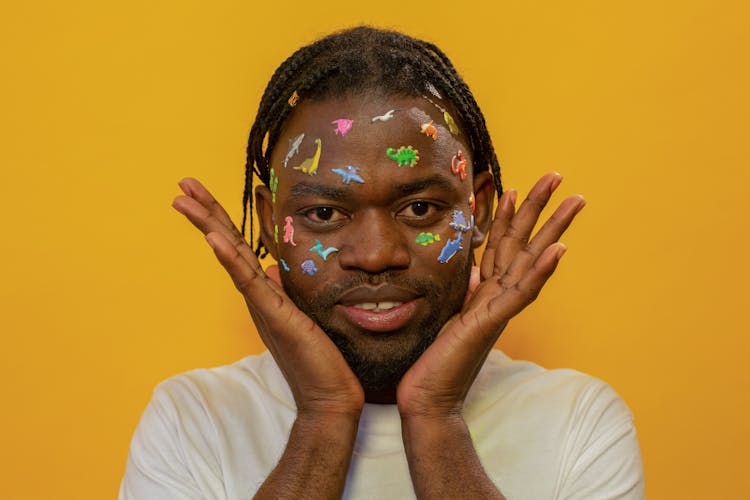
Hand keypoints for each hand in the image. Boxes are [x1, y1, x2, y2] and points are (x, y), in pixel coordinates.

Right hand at [172, 178, 363, 417]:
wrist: (328, 396)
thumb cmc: (317, 358)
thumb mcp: (300, 313)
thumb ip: (282, 290)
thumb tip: (271, 268)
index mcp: (264, 291)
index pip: (239, 247)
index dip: (222, 218)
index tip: (203, 192)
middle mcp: (257, 295)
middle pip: (228, 244)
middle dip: (206, 212)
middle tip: (182, 184)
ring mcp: (262, 305)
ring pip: (232, 257)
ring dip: (209, 226)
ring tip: (185, 200)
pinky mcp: (274, 316)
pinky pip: (248, 283)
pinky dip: (230, 258)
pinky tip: (214, 238)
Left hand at [397, 172, 584, 419]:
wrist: (427, 395)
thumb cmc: (435, 359)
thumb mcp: (448, 315)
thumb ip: (465, 291)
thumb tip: (473, 271)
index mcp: (484, 292)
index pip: (501, 245)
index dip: (508, 215)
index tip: (513, 186)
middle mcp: (497, 296)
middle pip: (524, 244)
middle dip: (541, 209)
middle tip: (559, 177)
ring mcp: (498, 309)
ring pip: (531, 261)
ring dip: (553, 229)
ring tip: (573, 200)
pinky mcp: (492, 323)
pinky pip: (521, 293)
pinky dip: (541, 271)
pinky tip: (560, 250)